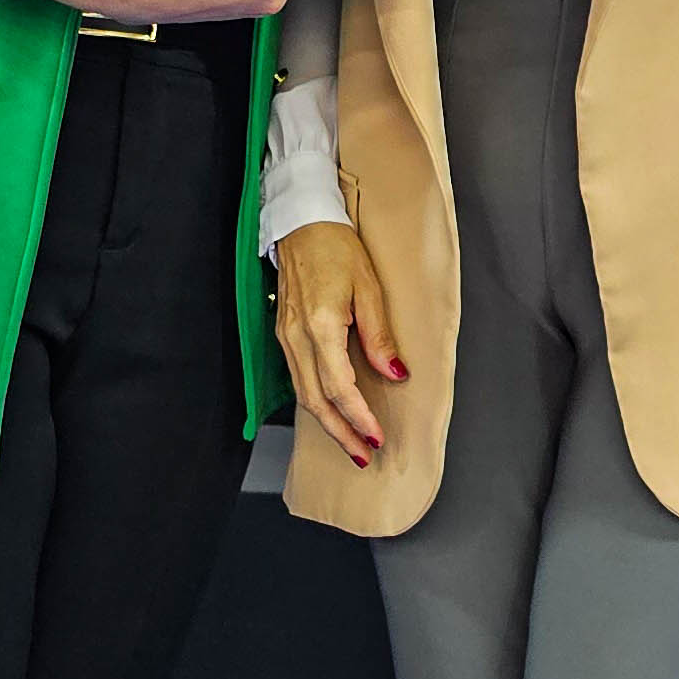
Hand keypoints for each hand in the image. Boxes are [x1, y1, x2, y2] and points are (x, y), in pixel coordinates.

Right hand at [275, 221, 404, 465]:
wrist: (301, 223)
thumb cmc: (337, 248)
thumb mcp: (369, 287)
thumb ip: (379, 336)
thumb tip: (395, 375)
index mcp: (321, 325)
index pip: (339, 387)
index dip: (359, 417)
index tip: (377, 436)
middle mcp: (297, 337)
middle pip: (316, 401)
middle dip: (341, 433)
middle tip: (364, 456)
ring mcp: (286, 337)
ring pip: (303, 394)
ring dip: (327, 423)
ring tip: (351, 443)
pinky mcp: (283, 334)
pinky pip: (298, 378)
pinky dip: (315, 402)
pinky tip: (331, 412)